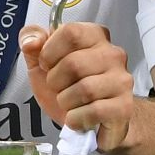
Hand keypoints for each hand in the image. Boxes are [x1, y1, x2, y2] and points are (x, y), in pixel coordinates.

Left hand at [18, 22, 134, 149]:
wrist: (90, 123)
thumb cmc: (68, 88)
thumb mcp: (42, 63)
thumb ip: (32, 42)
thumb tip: (30, 42)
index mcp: (94, 36)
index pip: (70, 32)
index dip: (50, 52)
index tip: (47, 65)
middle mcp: (113, 54)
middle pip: (74, 63)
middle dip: (56, 82)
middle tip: (60, 89)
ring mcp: (121, 80)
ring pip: (84, 89)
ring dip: (66, 102)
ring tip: (70, 104)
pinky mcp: (124, 106)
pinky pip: (94, 111)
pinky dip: (77, 119)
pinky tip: (78, 118)